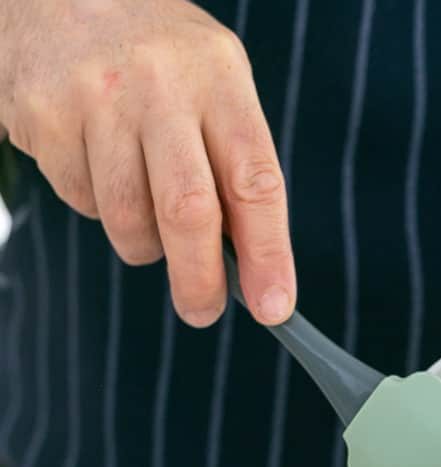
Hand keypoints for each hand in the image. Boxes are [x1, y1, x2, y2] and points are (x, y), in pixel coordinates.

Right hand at [0, 0, 293, 326]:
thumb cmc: (155, 61)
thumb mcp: (212, 86)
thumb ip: (234, 165)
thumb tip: (252, 268)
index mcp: (219, 74)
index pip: (255, 180)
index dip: (269, 254)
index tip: (275, 306)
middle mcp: (161, 81)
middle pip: (188, 212)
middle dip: (200, 280)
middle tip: (202, 311)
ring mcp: (97, 97)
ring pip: (130, 221)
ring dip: (144, 243)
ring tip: (145, 210)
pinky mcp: (46, 117)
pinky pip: (82, 202)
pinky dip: (98, 207)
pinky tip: (98, 162)